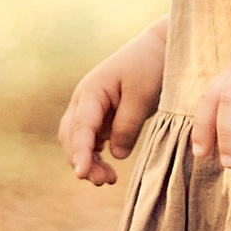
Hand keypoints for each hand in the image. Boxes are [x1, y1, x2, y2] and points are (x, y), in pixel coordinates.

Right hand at [60, 21, 167, 187]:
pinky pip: (90, 140)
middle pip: (71, 137)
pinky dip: (94, 156)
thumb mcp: (143, 96)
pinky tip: (107, 169)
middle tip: (106, 181)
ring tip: (108, 180)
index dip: (79, 152)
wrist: (159, 49)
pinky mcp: (101, 116)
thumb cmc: (150, 67)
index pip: (81, 127)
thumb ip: (127, 125)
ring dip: (88, 161)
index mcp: (91, 91)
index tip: (82, 173)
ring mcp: (90, 108)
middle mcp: (84, 100)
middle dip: (82, 161)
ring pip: (78, 141)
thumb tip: (116, 155)